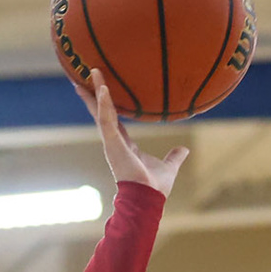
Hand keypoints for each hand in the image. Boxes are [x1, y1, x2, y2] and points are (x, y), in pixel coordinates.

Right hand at [79, 69, 188, 194]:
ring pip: (101, 111)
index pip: (113, 119)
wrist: (148, 200)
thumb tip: (185, 149)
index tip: (100, 91)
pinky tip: (103, 88)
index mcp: (124, 145)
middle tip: (85, 75)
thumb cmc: (154, 188)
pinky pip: (107, 119)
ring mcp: (111, 142)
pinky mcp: (112, 144)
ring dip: (96, 91)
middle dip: (93, 93)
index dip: (107, 105)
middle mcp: (115, 141)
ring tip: (92, 71)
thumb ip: (174, 157)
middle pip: (102, 111)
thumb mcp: (168, 166)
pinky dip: (104, 104)